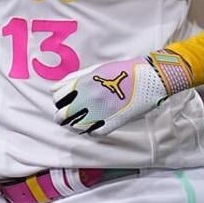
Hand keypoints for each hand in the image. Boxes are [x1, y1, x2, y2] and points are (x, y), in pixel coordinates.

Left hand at [52, 50, 193, 136]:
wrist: (150, 77)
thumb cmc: (123, 71)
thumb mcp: (96, 69)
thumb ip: (73, 79)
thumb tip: (53, 89)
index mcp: (84, 84)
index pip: (58, 98)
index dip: (58, 102)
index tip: (63, 103)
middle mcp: (89, 98)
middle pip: (63, 115)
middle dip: (61, 117)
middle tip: (65, 117)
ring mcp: (101, 111)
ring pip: (76, 127)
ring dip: (74, 125)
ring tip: (78, 122)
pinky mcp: (114, 122)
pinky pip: (94, 133)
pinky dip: (91, 131)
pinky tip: (93, 126)